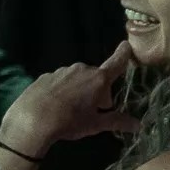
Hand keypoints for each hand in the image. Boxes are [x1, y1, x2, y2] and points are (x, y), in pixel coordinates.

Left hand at [0, 41, 137, 162]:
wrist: (31, 120)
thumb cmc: (69, 121)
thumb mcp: (96, 124)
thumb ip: (117, 121)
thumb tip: (137, 125)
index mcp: (98, 78)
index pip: (116, 62)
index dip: (123, 54)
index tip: (126, 44)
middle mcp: (80, 69)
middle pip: (96, 77)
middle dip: (99, 90)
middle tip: (95, 109)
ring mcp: (60, 71)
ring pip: (78, 79)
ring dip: (81, 90)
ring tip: (73, 110)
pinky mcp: (44, 76)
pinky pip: (60, 81)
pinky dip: (63, 90)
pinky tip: (56, 105)